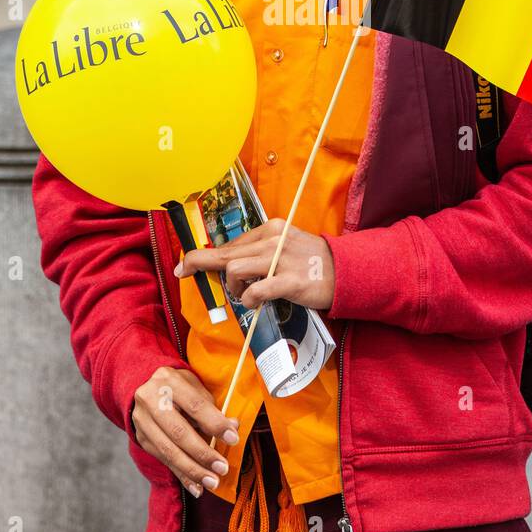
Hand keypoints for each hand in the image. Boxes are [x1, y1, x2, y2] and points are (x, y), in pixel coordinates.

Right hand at [131, 365, 239, 498]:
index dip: (214, 423)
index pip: (194, 405)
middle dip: (202, 453)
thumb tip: (233, 427)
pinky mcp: (142, 439)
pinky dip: (182, 476)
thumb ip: (213, 408)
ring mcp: (142, 421)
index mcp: (168, 381)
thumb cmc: (180, 388)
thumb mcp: (196, 388)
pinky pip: (164, 461)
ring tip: (212, 482)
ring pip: (168, 450)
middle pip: (178, 431)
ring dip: (193, 470)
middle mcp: (150, 400)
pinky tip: (197, 488)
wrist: (147, 388)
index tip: (233, 438)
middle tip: (222, 468)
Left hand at [175, 218, 335, 311]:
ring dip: (234, 288)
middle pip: (226, 253)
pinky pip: (256, 290)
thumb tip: (230, 263)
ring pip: (235, 269)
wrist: (347, 271)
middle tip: (183, 271)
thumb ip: (260, 252)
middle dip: (199, 262)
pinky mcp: (289, 280)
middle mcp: (273, 240)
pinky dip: (250, 299)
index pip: (231, 243)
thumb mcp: (284, 247)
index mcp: (271, 229)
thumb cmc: (312, 262)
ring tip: (247, 295)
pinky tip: (256, 302)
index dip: (207, 255)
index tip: (188, 263)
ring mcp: (280, 260)